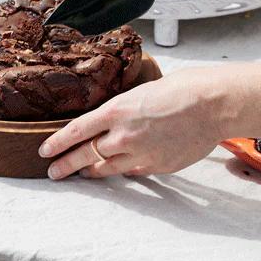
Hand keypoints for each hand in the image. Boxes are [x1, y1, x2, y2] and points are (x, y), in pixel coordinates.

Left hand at [39, 62, 260, 178]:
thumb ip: (123, 110)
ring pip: (107, 169)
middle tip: (53, 172)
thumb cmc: (184, 87)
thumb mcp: (142, 90)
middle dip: (65, 166)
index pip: (76, 131)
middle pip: (85, 156)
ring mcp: (141, 154)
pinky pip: (134, 172)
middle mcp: (123, 135)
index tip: (44, 152)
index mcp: (116, 110)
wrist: (215, 104)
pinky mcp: (159, 166)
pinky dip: (125, 170)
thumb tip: (114, 121)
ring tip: (82, 173)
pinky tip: (120, 169)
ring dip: (91, 172)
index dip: (57, 143)